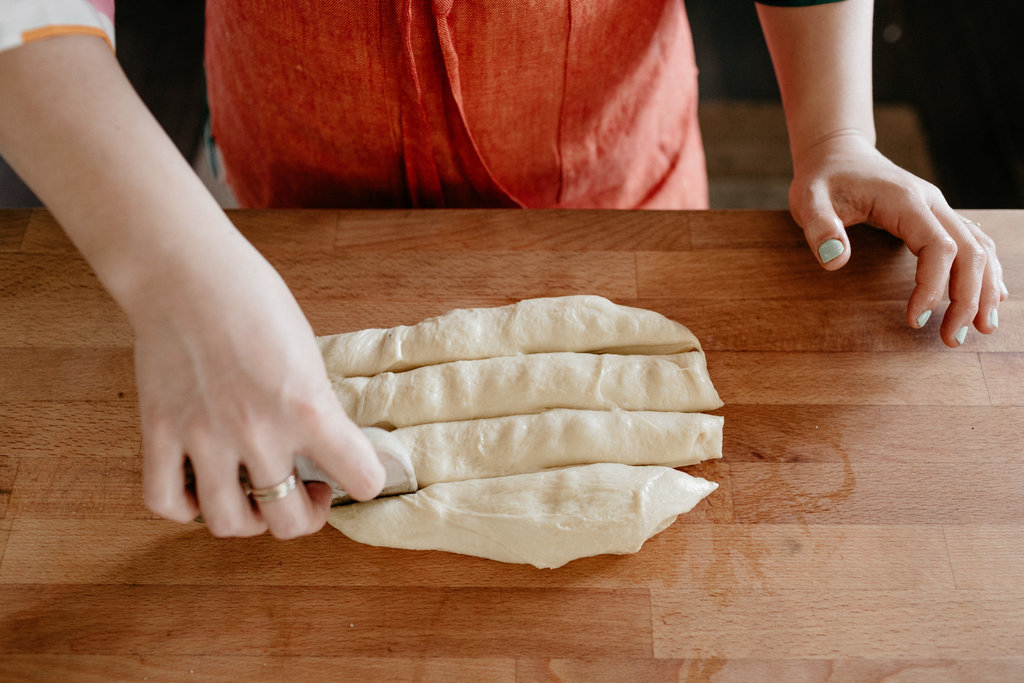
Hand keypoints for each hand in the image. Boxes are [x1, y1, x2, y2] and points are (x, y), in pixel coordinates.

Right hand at [134, 249, 384, 538]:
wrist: (187, 273)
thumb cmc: (254, 300)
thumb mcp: (309, 353)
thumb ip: (314, 407)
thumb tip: (324, 447)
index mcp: (307, 406)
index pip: (361, 479)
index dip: (366, 480)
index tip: (357, 472)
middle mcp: (257, 432)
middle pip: (288, 521)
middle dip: (305, 515)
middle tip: (307, 491)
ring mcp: (204, 438)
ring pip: (229, 523)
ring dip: (250, 520)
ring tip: (256, 495)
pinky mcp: (160, 433)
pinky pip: (166, 501)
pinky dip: (185, 508)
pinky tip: (202, 489)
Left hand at [788, 132, 1006, 346]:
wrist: (836, 153)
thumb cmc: (822, 179)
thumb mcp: (808, 200)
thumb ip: (820, 228)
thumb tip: (835, 261)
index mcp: (906, 201)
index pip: (938, 247)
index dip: (933, 286)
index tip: (915, 320)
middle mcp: (932, 204)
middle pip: (970, 252)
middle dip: (967, 298)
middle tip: (952, 339)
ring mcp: (938, 210)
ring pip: (979, 249)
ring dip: (984, 289)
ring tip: (980, 329)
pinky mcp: (936, 218)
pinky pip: (974, 244)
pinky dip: (984, 272)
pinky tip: (991, 298)